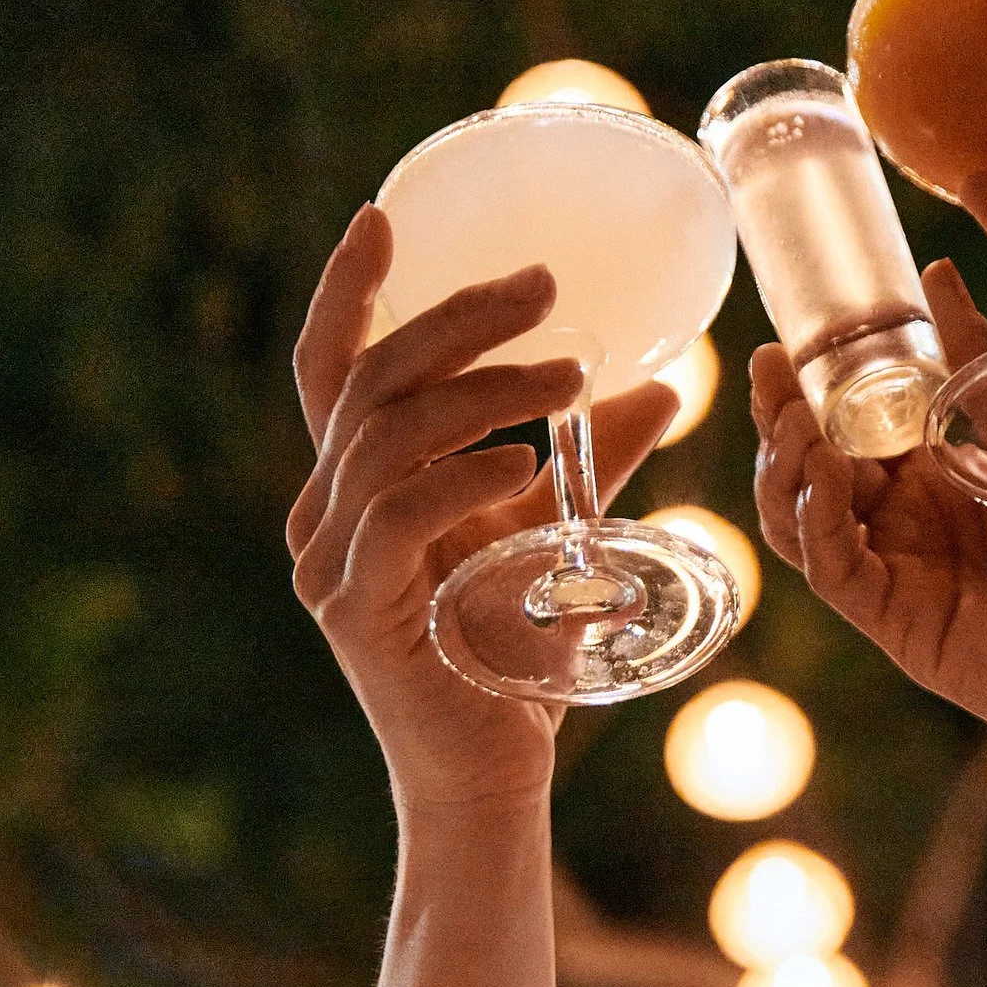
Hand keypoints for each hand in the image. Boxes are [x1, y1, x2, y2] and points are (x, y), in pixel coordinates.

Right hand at [289, 206, 679, 812]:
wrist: (492, 772)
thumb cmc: (517, 652)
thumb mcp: (556, 532)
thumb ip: (595, 460)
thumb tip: (663, 386)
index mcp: (355, 483)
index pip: (333, 366)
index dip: (349, 290)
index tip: (384, 215)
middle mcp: (323, 512)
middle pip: (372, 379)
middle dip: (459, 320)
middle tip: (545, 288)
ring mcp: (328, 562)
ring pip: (388, 436)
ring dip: (484, 391)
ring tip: (569, 378)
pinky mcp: (354, 610)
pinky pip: (399, 516)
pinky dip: (463, 475)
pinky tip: (525, 460)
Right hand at [749, 261, 986, 781]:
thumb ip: (982, 371)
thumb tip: (935, 278)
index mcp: (952, 466)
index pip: (859, 416)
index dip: (821, 377)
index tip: (798, 329)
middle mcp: (918, 519)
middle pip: (816, 465)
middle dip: (785, 414)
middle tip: (772, 366)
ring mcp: (908, 572)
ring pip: (806, 519)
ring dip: (787, 466)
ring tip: (791, 415)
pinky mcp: (906, 625)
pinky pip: (837, 570)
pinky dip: (817, 520)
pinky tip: (823, 472)